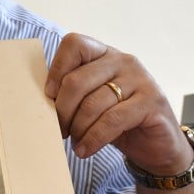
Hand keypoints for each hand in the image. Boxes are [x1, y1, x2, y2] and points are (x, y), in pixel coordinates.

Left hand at [44, 32, 191, 173]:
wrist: (156, 145)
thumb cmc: (116, 122)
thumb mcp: (91, 102)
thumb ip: (72, 94)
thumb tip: (38, 101)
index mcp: (104, 54)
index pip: (74, 44)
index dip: (56, 69)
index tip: (48, 96)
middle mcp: (123, 61)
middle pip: (77, 80)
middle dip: (62, 110)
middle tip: (59, 130)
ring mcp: (140, 79)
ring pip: (93, 104)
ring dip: (77, 128)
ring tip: (74, 142)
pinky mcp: (152, 102)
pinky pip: (112, 120)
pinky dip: (93, 138)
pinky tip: (84, 150)